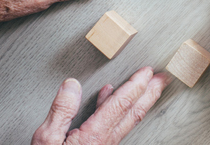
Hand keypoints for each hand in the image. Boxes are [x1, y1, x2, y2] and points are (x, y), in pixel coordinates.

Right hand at [31, 67, 168, 144]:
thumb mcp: (46, 140)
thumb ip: (61, 111)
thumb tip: (71, 86)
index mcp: (94, 136)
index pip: (122, 104)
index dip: (136, 85)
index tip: (147, 71)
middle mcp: (105, 141)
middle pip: (134, 112)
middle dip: (151, 93)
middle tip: (163, 78)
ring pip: (128, 119)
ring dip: (141, 100)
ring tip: (147, 86)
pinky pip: (115, 124)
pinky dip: (118, 108)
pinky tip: (110, 98)